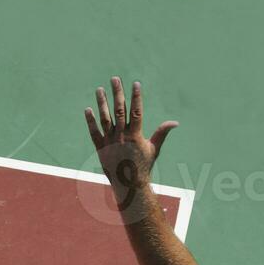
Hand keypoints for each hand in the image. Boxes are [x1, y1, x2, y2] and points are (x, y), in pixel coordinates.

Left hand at [84, 77, 177, 204]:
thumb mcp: (154, 149)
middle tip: (114, 78)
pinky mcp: (100, 148)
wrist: (129, 186)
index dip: (136, 97)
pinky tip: (88, 109)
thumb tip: (175, 123)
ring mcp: (110, 142)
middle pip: (119, 110)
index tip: (135, 84)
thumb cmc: (144, 167)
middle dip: (117, 93)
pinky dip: (90, 121)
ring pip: (105, 118)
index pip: (136, 111)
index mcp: (136, 136)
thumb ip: (162, 133)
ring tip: (99, 89)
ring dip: (102, 103)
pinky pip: (94, 132)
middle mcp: (122, 137)